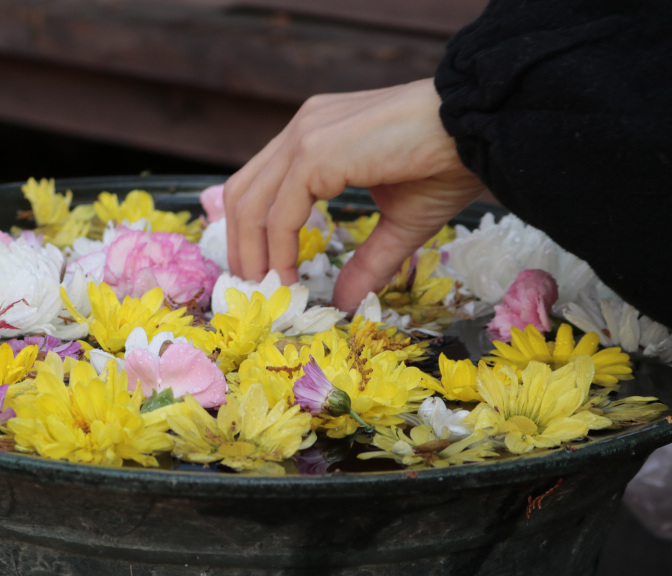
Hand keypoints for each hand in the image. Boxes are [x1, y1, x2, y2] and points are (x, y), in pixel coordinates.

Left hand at [223, 78, 485, 311]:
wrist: (480, 129)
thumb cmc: (449, 163)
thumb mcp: (400, 222)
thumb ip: (367, 261)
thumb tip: (343, 302)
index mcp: (315, 134)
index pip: (259, 185)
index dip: (250, 232)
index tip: (261, 274)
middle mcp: (303, 128)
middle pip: (243, 194)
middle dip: (241, 247)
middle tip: (253, 290)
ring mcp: (306, 134)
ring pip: (250, 203)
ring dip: (252, 253)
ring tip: (267, 290)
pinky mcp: (316, 151)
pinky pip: (280, 212)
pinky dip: (277, 249)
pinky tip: (289, 275)